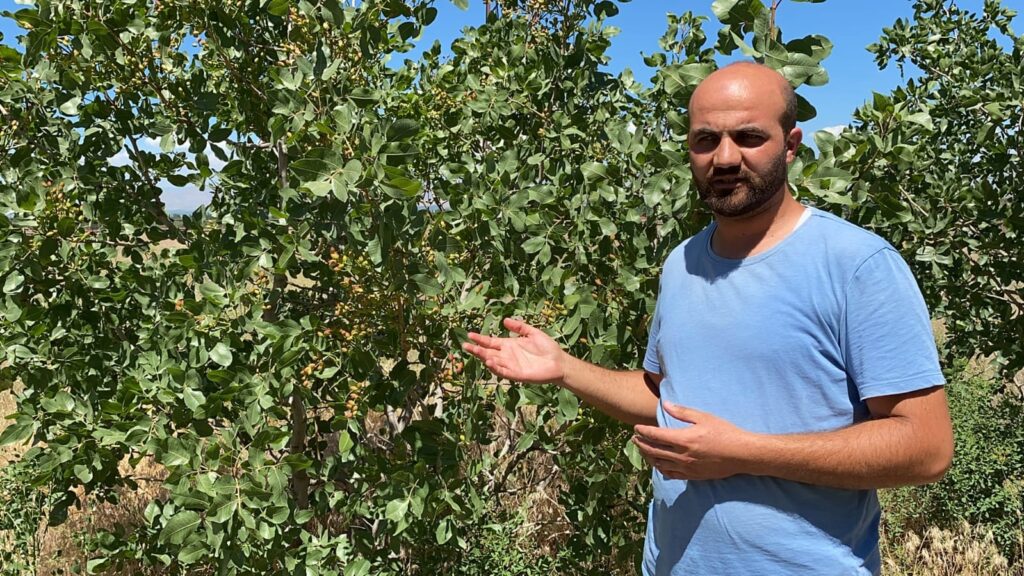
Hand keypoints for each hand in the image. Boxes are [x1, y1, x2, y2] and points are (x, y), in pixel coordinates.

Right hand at [461, 318, 565, 384]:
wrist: (559, 362)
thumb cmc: (547, 348)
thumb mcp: (533, 333)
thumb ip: (519, 327)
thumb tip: (504, 320)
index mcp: (509, 345)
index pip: (490, 342)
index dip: (480, 339)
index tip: (469, 335)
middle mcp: (507, 356)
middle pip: (488, 352)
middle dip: (476, 349)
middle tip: (465, 345)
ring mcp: (511, 366)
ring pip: (493, 362)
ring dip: (484, 357)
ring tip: (475, 351)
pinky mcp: (517, 375)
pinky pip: (503, 372)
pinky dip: (496, 368)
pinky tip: (489, 362)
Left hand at [632, 402, 756, 480]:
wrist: (742, 454)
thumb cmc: (725, 432)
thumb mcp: (704, 417)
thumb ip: (683, 412)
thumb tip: (666, 404)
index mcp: (683, 439)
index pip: (655, 436)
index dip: (643, 431)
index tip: (636, 428)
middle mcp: (682, 456)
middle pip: (654, 451)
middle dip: (641, 444)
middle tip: (634, 439)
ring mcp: (687, 468)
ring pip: (660, 464)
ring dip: (648, 457)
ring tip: (642, 450)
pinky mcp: (693, 476)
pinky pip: (671, 475)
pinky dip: (661, 469)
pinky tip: (658, 465)